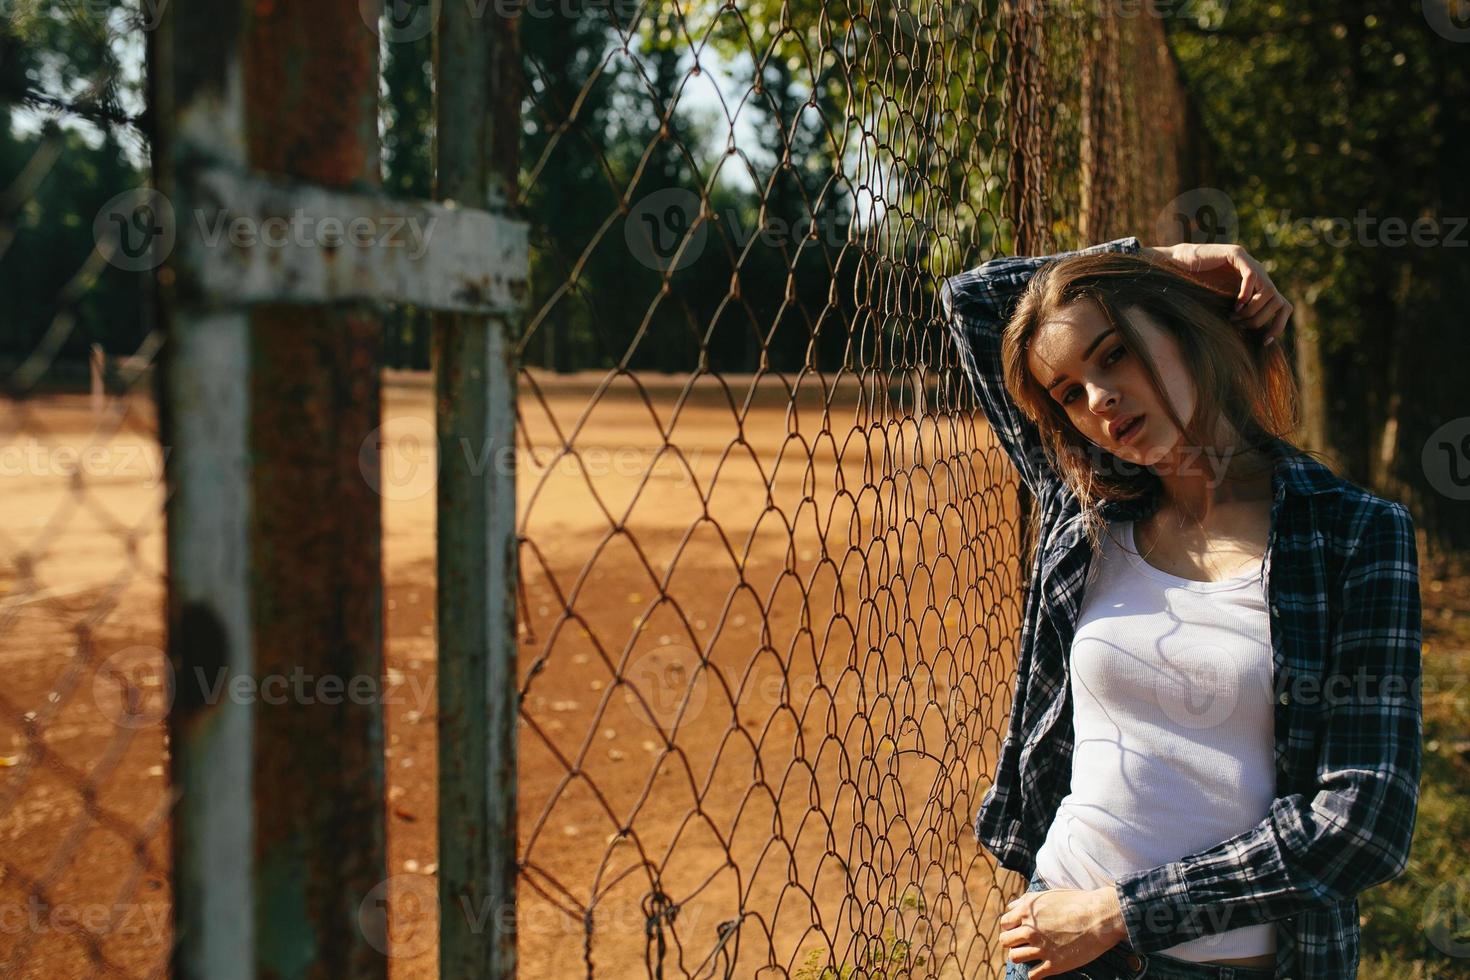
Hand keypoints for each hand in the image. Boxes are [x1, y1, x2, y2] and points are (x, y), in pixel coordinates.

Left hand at [998, 886, 1124, 978]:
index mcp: (1027, 911)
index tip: (1019, 929)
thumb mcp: (1047, 895)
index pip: (1004, 923)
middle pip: (1005, 941)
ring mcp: (1041, 948)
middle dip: (1013, 941)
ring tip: (1032, 953)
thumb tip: (1013, 907)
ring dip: (1021, 955)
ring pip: (1014, 957)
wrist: (1100, 917)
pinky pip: (1032, 975)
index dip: (1011, 926)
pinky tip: (1042, 967)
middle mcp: (1030, 930)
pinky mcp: (1054, 965)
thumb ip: (1027, 901)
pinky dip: (1035, 972)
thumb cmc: (1077, 902)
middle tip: (1024, 942)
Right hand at [1144, 243, 1291, 346]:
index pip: (1283, 307)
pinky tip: (1235, 305)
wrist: (1178, 266)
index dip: (1278, 326)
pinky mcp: (1237, 254)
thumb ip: (1239, 317)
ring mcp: (1250, 263)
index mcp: (1259, 287)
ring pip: (1269, 292)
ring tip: (1233, 316)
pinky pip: (1251, 276)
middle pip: (1279, 302)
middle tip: (1238, 326)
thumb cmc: (1197, 290)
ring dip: (1252, 310)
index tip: (1265, 342)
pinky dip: (1246, 294)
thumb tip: (1251, 342)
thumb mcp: (1223, 308)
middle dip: (1260, 321)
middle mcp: (1260, 275)